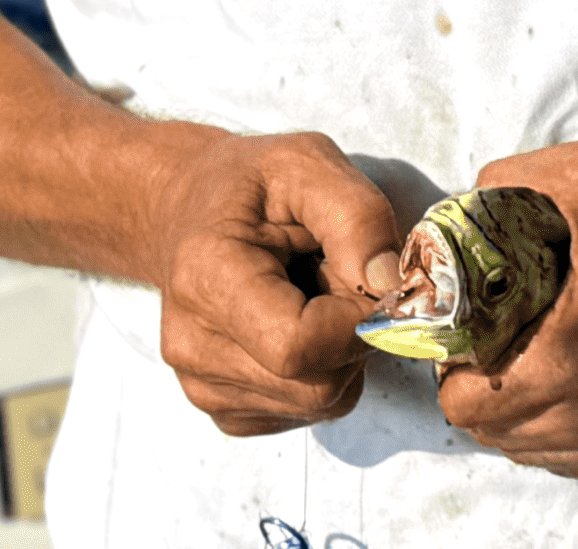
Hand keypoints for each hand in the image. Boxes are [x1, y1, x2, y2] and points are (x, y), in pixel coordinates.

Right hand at [149, 131, 405, 435]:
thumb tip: (391, 286)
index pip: (300, 346)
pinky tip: (293, 325)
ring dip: (339, 354)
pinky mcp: (224, 410)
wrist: (187, 209)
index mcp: (206, 279)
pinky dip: (320, 373)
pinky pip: (305, 412)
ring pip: (320, 402)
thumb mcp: (308, 164)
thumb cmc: (248, 186)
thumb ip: (358, 217)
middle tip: (334, 279)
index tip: (356, 273)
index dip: (353, 317)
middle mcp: (192, 346)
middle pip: (317, 383)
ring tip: (310, 297)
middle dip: (351, 334)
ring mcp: (203, 387)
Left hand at [434, 141, 577, 490]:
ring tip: (551, 363)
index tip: (475, 337)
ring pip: (539, 454)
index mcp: (570, 359)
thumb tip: (461, 210)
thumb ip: (506, 184)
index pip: (465, 403)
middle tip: (507, 346)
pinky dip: (576, 433)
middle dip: (488, 390)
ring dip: (530, 416)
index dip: (457, 368)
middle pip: (496, 433)